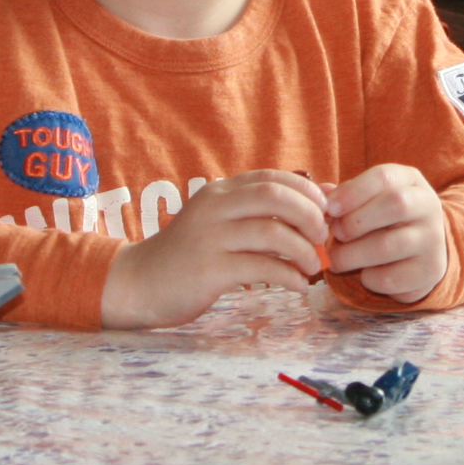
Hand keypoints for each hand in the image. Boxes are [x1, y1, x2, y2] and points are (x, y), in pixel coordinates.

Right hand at [102, 169, 326, 329]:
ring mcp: (210, 238)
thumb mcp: (221, 222)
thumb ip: (262, 210)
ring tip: (313, 266)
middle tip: (322, 237)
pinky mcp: (209, 270)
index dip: (306, 191)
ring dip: (302, 250)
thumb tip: (321, 196)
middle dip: (309, 215)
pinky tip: (297, 286)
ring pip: (271, 234)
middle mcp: (214, 208)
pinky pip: (260, 268)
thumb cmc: (188, 254)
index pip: (271, 178)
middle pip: (275, 198)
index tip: (325, 211)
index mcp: (219, 192)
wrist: (138, 283)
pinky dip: (288, 277)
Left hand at [324, 164, 448, 304]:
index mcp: (410, 180)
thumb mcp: (368, 199)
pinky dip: (368, 278)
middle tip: (336, 234)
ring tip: (336, 259)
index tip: (329, 208)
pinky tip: (365, 273)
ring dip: (352, 255)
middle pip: (395, 205)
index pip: (384, 177)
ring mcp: (432, 239)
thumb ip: (343, 196)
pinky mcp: (429, 272)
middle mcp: (428, 206)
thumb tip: (320, 194)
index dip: (352, 192)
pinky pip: (390, 277)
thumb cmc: (383, 219)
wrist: (421, 251)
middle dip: (355, 222)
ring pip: (388, 245)